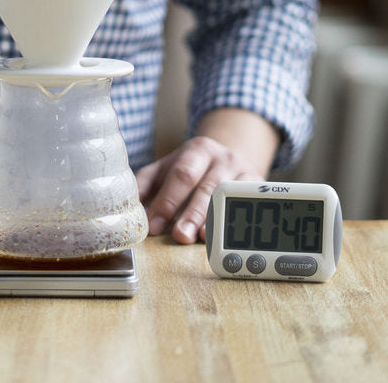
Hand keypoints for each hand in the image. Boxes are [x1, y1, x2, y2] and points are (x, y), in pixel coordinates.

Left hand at [136, 108, 279, 243]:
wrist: (231, 158)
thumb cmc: (192, 169)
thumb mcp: (167, 168)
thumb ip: (147, 184)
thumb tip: (128, 206)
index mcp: (197, 150)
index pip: (181, 174)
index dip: (167, 200)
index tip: (155, 224)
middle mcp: (223, 158)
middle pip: (206, 187)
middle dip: (191, 214)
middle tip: (179, 236)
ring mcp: (244, 172)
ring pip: (229, 198)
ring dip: (213, 221)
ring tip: (200, 238)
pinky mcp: (259, 187)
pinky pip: (249, 205)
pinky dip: (236, 221)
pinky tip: (226, 235)